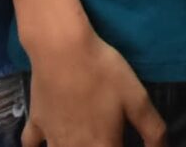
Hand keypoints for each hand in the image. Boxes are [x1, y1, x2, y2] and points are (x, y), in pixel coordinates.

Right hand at [21, 31, 164, 146]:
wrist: (62, 48)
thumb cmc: (103, 72)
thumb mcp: (137, 98)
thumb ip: (153, 130)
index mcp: (103, 146)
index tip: (122, 141)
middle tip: (105, 138)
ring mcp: (51, 139)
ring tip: (84, 140)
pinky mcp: (35, 123)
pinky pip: (31, 145)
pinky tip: (45, 142)